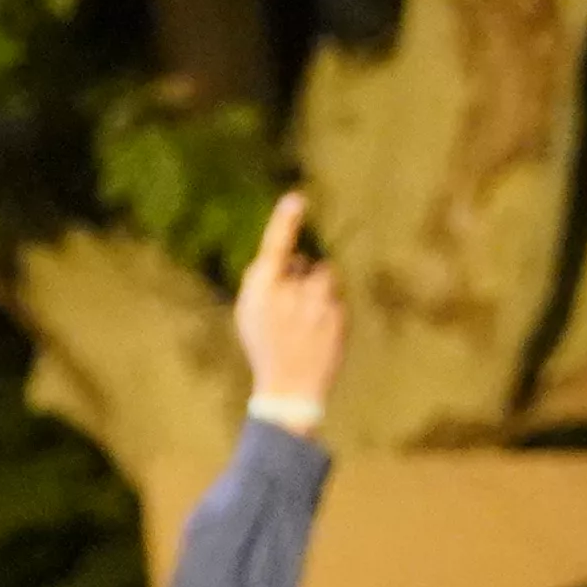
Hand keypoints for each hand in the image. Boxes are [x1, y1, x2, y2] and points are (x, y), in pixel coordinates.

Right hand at [227, 188, 345, 430]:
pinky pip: (336, 297)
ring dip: (318, 289)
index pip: (275, 248)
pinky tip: (319, 332)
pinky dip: (330, 309)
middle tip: (290, 310)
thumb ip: (262, 282)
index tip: (296, 200)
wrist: (290, 387)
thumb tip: (285, 257)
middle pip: (303, 263)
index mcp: (262, 291)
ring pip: (324, 276)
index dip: (285, 222)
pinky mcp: (338, 315)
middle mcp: (290, 293)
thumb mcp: (248, 314)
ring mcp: (317, 305)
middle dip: (300, 276)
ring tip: (307, 320)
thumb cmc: (265, 346)